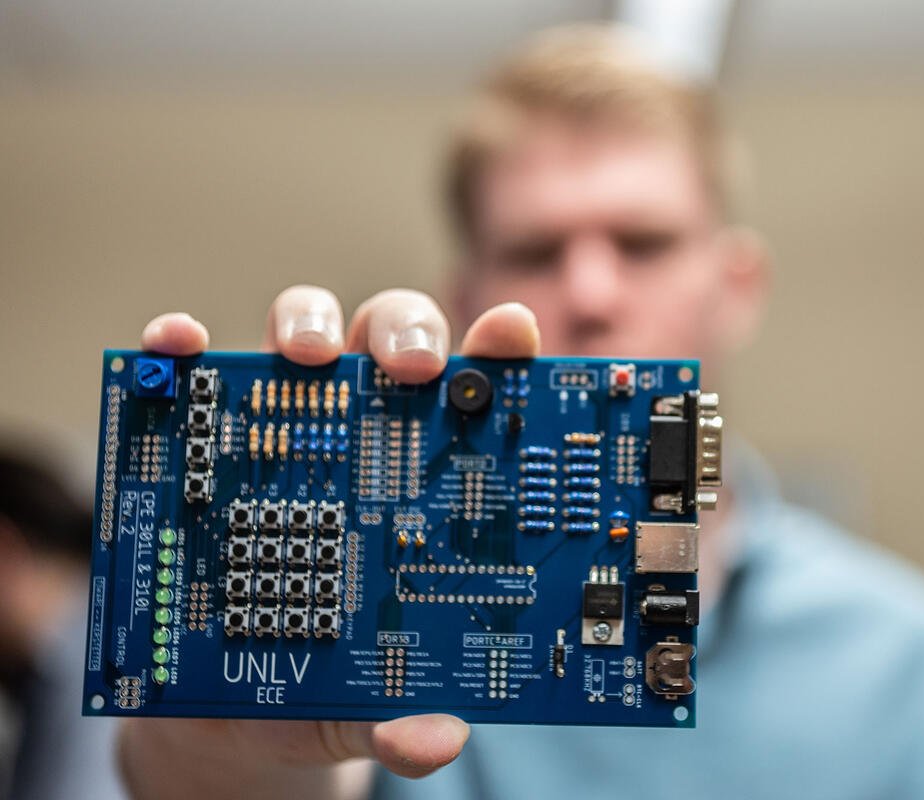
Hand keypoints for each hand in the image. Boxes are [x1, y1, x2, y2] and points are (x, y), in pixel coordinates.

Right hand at [123, 285, 540, 799]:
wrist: (226, 709)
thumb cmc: (322, 684)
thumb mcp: (365, 708)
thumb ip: (401, 720)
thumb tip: (433, 739)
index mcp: (429, 484)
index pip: (475, 404)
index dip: (500, 359)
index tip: (514, 336)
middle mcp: (363, 438)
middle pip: (394, 345)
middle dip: (407, 335)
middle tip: (412, 369)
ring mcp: (285, 431)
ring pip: (306, 333)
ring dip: (308, 324)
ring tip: (305, 356)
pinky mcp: (207, 442)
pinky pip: (195, 379)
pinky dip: (184, 348)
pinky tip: (178, 345)